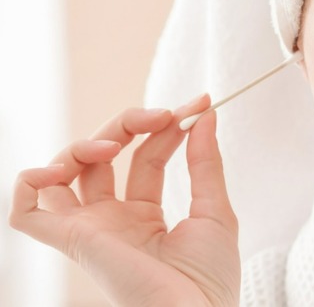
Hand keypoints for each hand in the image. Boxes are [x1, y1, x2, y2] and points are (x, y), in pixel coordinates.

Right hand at [8, 94, 239, 306]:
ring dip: (87, 142)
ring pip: (66, 171)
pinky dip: (30, 182)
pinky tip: (59, 167)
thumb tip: (205, 116)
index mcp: (145, 216)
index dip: (168, 128)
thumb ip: (205, 163)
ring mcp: (91, 228)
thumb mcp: (215, 211)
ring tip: (118, 140)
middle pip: (104, 155)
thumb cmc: (209, 279)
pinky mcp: (72, 240)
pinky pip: (26, 212)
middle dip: (131, 124)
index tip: (198, 105)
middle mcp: (112, 220)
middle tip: (164, 114)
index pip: (147, 157)